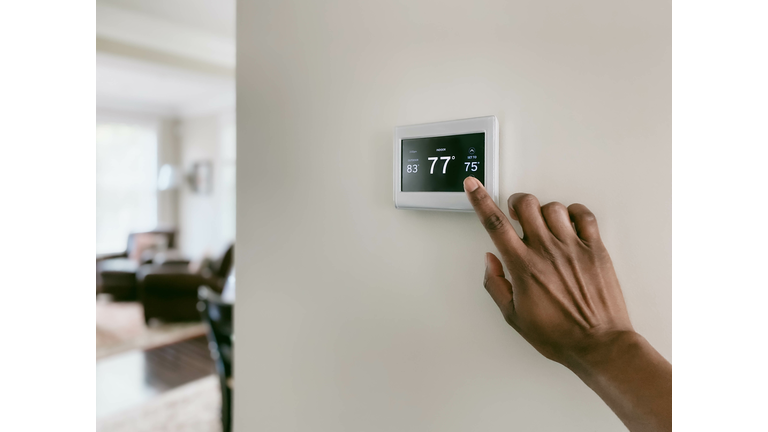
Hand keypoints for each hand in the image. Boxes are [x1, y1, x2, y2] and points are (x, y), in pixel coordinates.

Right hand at [463, 176, 633, 365]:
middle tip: (517, 213)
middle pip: (526, 205)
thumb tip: (490, 259)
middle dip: (516, 202)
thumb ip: (496, 284)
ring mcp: (573, 247)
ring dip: (543, 211)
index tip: (473, 185)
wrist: (599, 344)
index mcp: (523, 267)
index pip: (495, 224)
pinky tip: (569, 224)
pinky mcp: (596, 249)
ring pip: (553, 207)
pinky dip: (574, 212)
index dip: (480, 200)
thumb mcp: (513, 317)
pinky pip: (584, 215)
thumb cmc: (558, 335)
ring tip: (545, 225)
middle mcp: (547, 251)